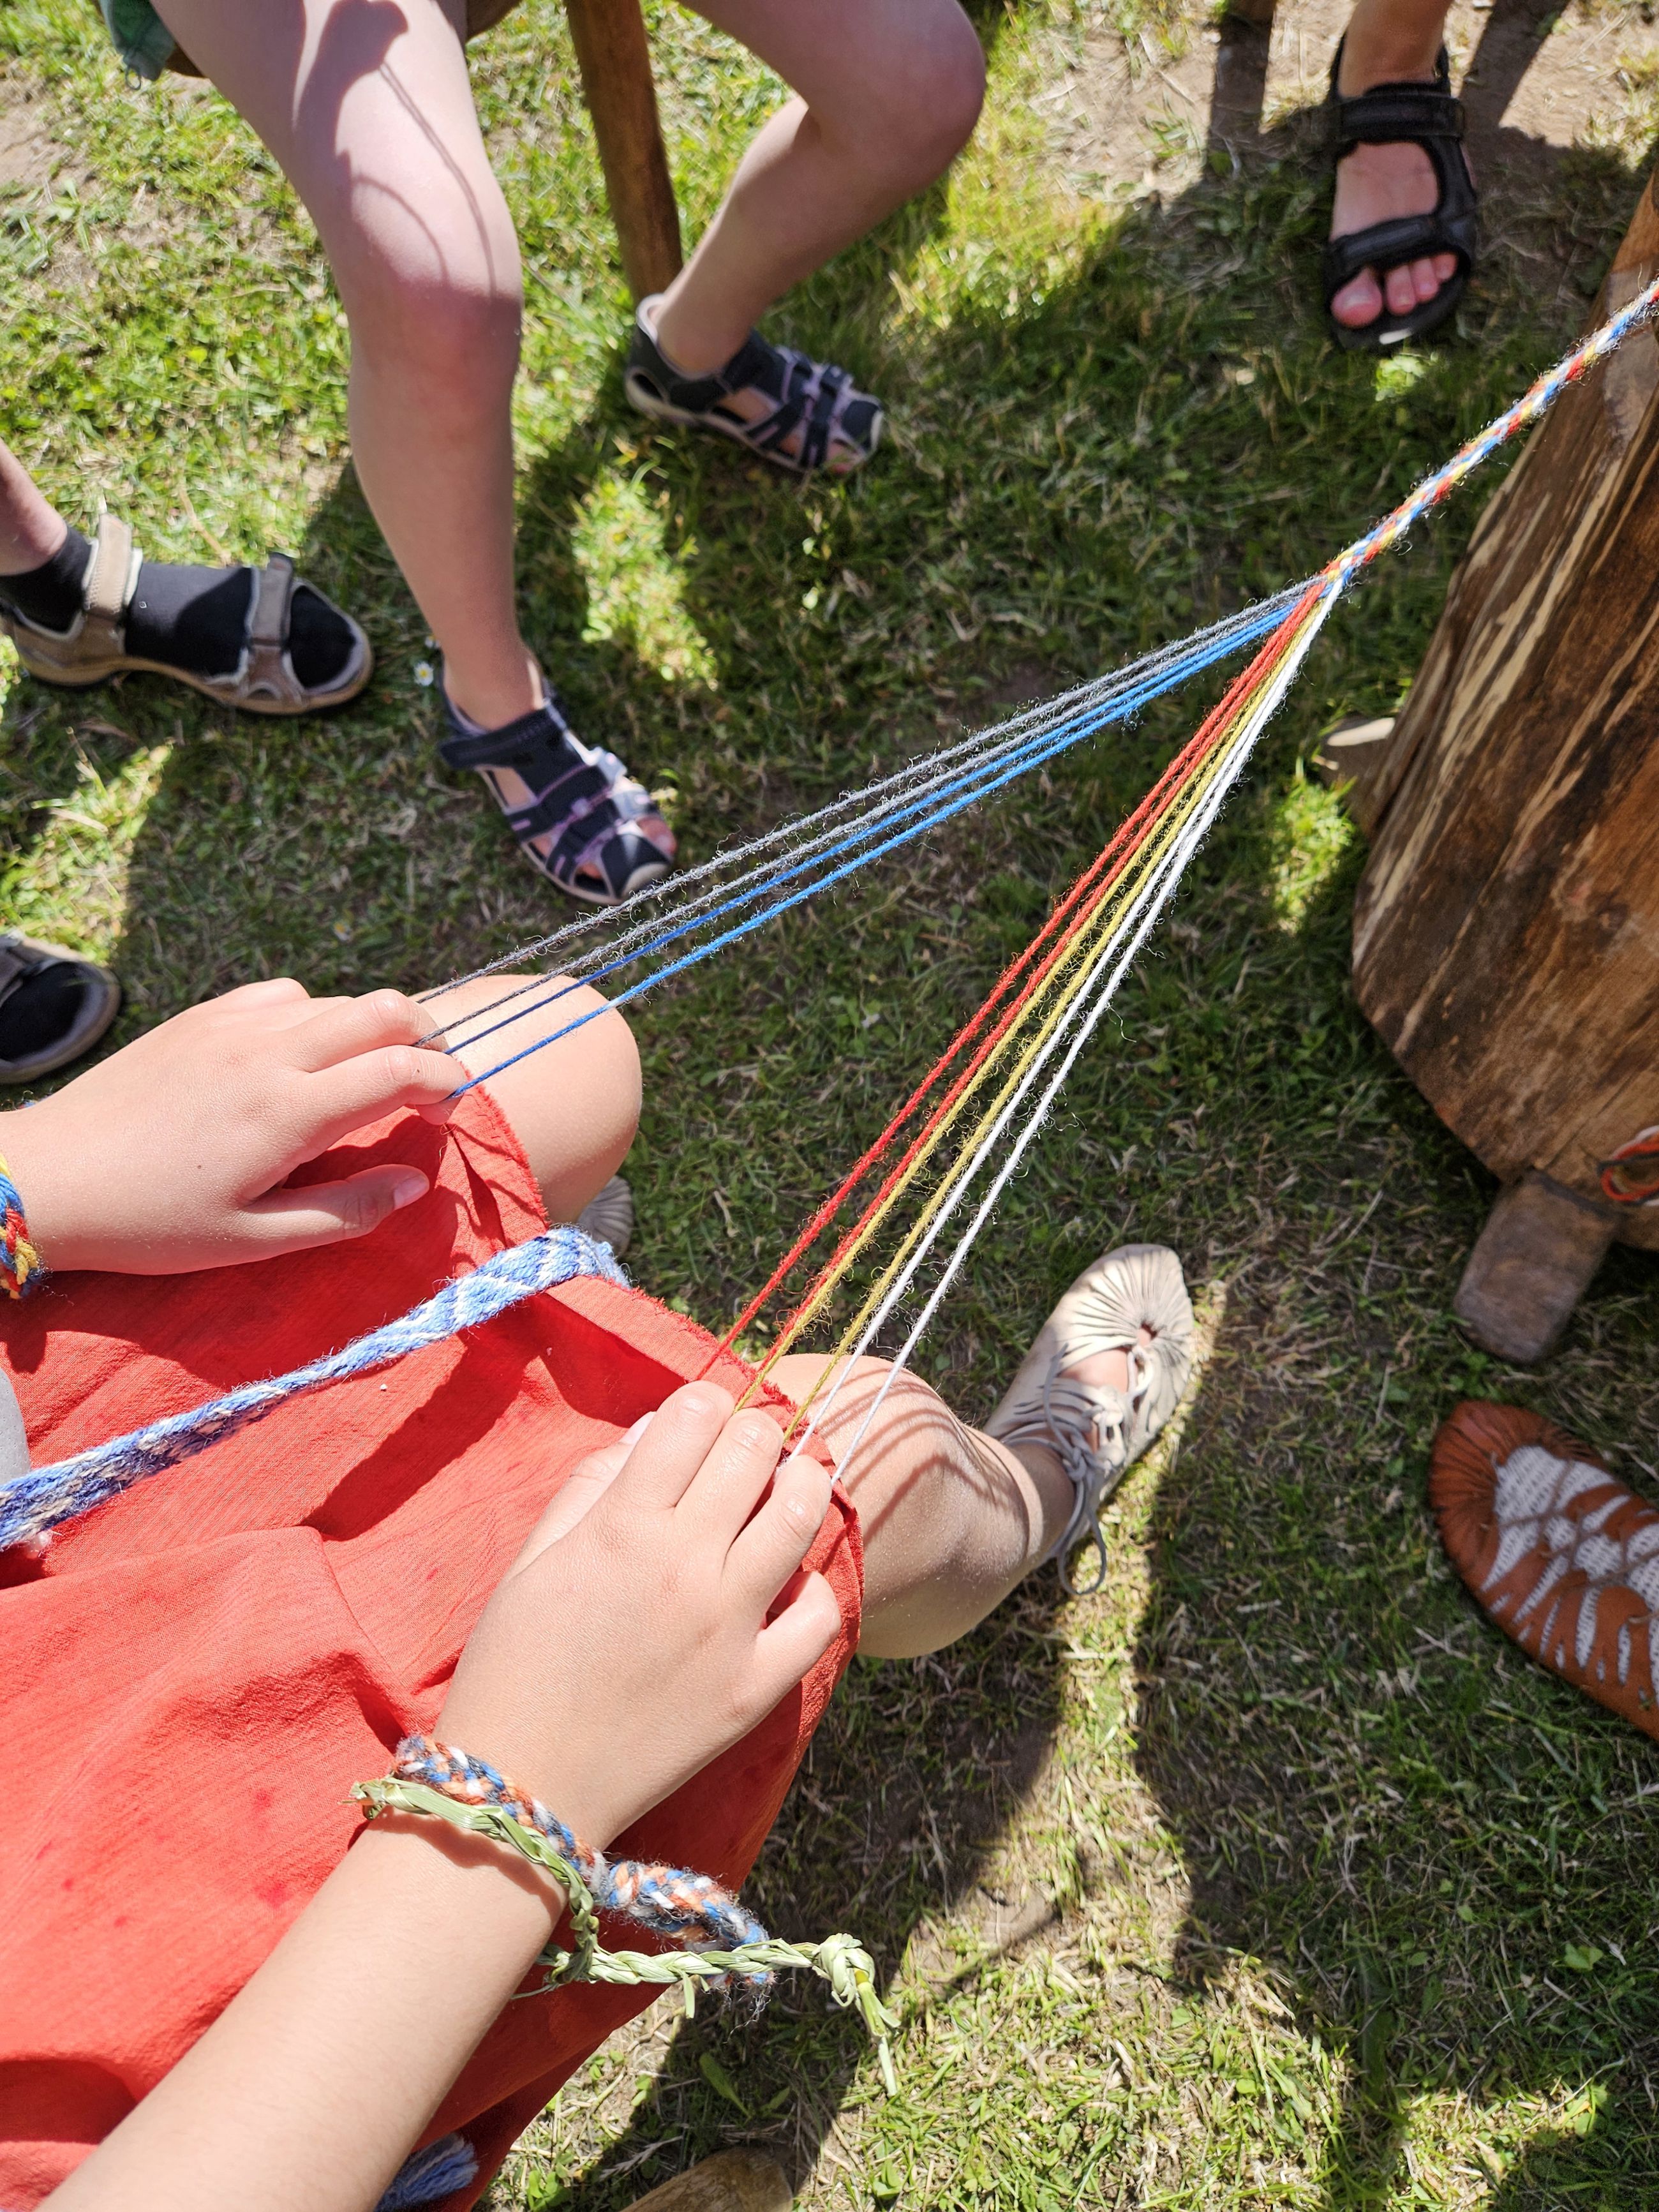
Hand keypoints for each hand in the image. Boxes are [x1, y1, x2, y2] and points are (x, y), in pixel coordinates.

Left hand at [0, 978, 462, 1273]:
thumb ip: (346, 1212)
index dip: (448, 1082)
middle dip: (429, 1038)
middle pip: (385, 1008)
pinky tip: (297, 1057)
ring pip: (337, 998)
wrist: (50, 1178)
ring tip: (365, 1079)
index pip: (403, 1068)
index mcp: (289, 1113)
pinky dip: (313, 1017)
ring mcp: (233, 1026)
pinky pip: (282, 994)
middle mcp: (269, 1054)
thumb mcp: (253, 1241)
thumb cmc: (151, 1223)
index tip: (451, 1112)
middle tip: (427, 1083)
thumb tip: (417, 1183)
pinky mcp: (202, 1016)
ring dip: (373, 1030)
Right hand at [438, 1383, 842, 1847]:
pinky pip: (820, 1615)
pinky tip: (785, 1585)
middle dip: (753, 1434)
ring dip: (799, 1484)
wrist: (522, 1790)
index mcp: (621, 1526)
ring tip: (784, 1490)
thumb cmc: (512, 1668)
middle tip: (743, 1450)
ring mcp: (728, 1627)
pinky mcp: (754, 1688)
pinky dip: (813, 1588)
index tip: (700, 1419)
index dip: (703, 1403)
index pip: (695, 1416)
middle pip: (755, 1450)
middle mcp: (684, 1565)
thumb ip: (592, 1484)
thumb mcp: (531, 1560)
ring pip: (801, 1514)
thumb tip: (655, 1429)